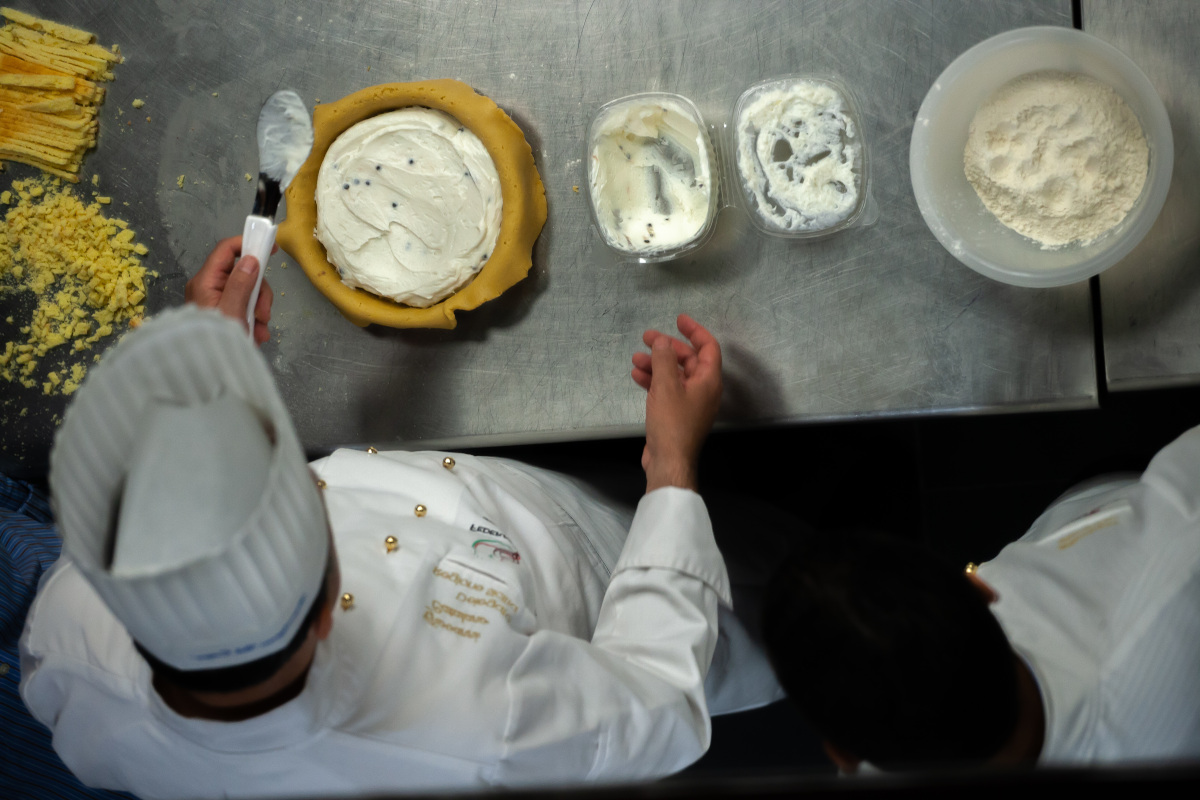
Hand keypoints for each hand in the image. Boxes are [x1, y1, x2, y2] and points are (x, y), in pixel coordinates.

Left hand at [183, 236, 274, 344]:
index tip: (270, 247)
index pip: (226, 250)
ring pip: (247, 291)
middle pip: (242, 273)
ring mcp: (216, 301)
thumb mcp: (232, 311)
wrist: (205, 372)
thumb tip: (251, 259)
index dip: (247, 244)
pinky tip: (256, 333)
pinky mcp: (223, 313)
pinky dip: (254, 319)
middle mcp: (209, 287)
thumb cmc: (215, 342)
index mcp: (206, 281)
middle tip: (264, 313)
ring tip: (259, 330)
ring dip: (259, 309)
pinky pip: (244, 307)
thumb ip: (242, 283)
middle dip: (259, 292)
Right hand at [631, 314, 721, 492]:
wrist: (669, 461)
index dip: (694, 331)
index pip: (708, 347)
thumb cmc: (672, 423)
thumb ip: (664, 360)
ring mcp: (690, 403)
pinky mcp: (677, 414)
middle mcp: (703, 390)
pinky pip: (667, 390)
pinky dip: (653, 381)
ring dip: (656, 364)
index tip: (678, 320)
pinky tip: (637, 376)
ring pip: (674, 375)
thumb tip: (663, 341)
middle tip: (647, 337)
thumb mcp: (666, 386)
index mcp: (709, 381)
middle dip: (668, 348)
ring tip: (636, 358)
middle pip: (688, 360)